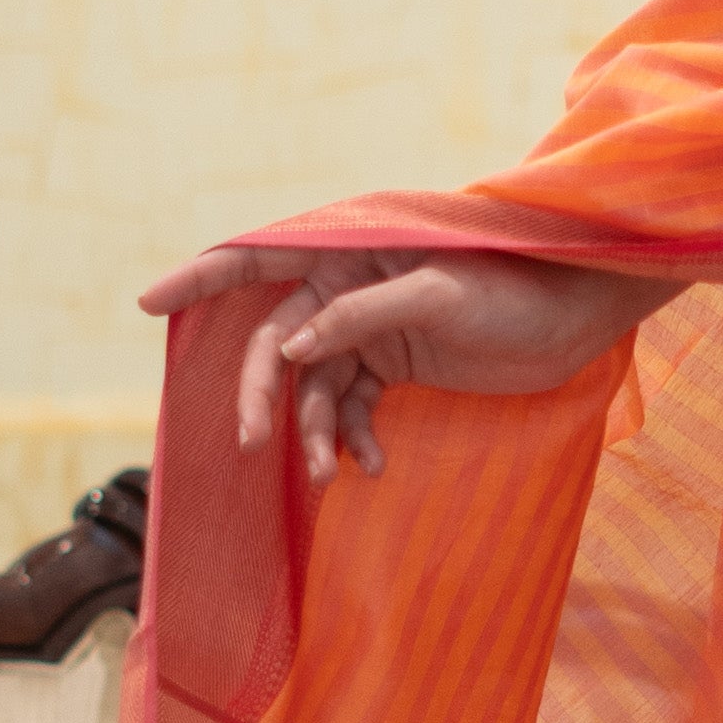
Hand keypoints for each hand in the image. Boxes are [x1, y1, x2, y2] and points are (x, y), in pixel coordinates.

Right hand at [139, 243, 680, 484]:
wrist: (576, 317)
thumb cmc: (515, 288)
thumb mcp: (441, 295)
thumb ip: (364, 315)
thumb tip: (293, 346)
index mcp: (352, 248)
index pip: (262, 259)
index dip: (202, 279)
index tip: (146, 302)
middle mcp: (349, 287)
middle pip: (279, 342)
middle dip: (263, 393)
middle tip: (255, 442)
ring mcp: (368, 330)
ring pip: (313, 387)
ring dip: (312, 431)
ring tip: (328, 473)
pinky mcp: (393, 367)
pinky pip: (350, 408)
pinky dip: (353, 438)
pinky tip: (374, 464)